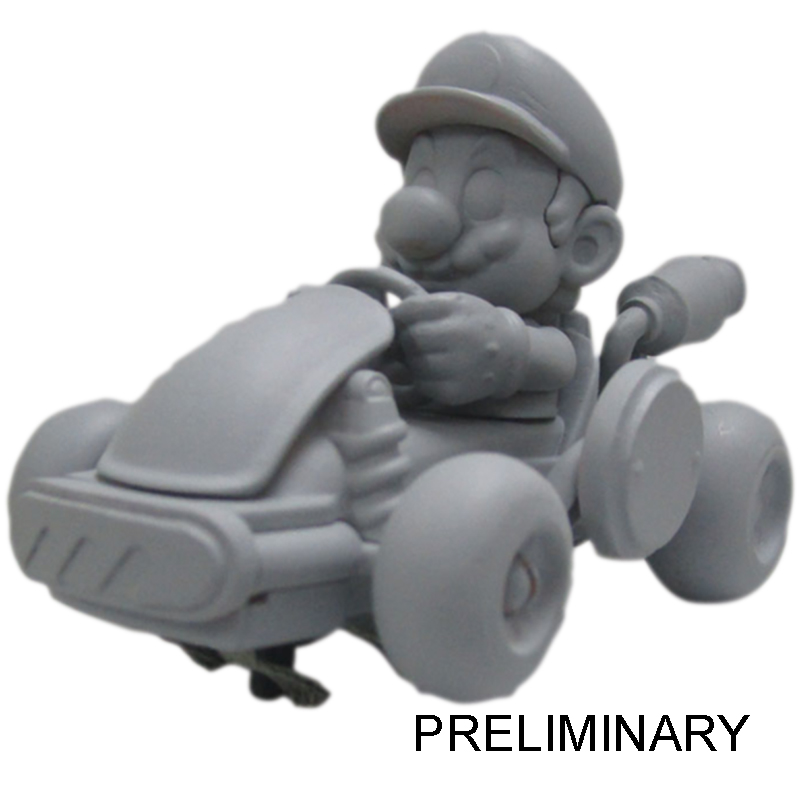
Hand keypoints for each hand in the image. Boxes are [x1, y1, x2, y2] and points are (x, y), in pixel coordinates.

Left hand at [392, 292, 528, 404]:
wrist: (510, 354)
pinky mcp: (453, 392)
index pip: (408, 310)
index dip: (397, 316)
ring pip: (413, 363)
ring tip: (428, 354)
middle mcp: (460, 336)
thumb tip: (384, 321)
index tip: (399, 320)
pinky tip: (436, 370)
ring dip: (412, 360)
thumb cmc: (474, 325)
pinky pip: (422, 383)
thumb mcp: (455, 302)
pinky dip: (422, 378)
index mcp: (457, 308)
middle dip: (405, 339)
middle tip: (413, 340)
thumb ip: (422, 306)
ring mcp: (458, 367)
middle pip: (410, 338)